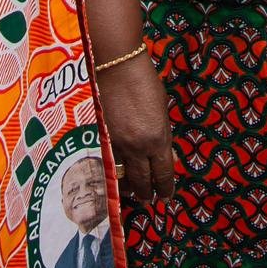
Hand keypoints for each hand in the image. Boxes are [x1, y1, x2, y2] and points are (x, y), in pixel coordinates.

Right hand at [96, 53, 176, 210]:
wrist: (115, 66)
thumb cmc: (144, 83)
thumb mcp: (162, 111)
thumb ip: (163, 135)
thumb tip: (166, 156)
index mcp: (158, 138)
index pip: (163, 173)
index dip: (165, 188)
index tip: (166, 197)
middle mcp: (138, 147)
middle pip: (143, 181)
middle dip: (147, 194)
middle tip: (149, 201)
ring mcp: (116, 144)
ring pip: (122, 177)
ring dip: (128, 189)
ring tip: (131, 194)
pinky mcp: (99, 138)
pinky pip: (108, 164)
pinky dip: (112, 174)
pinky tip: (113, 178)